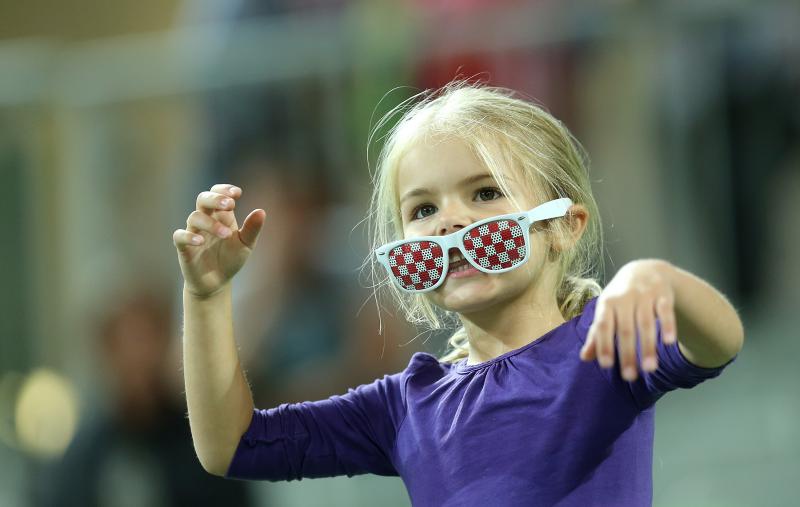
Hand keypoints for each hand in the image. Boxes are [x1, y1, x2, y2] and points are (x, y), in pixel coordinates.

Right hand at [173, 183, 265, 297]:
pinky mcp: (183, 248)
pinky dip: (188, 236)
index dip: (224, 189)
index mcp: (221, 216)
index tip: (237, 193)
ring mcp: (193, 232)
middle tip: (230, 205)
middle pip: (203, 198)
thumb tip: (261, 211)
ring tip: (226, 234)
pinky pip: (179, 236)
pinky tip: (200, 241)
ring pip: (194, 217)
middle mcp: (205, 220)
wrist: (217, 283)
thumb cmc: (231, 259)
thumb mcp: (246, 244)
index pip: (218, 193)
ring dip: (211, 223)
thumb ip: (252, 228)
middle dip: (216, 199)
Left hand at [579, 259, 677, 381]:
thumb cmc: (621, 297)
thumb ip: (596, 334)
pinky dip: (668, 326)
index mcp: (607, 303)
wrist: (645, 269)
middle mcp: (624, 298)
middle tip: (630, 376)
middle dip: (628, 353)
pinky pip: (666, 311)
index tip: (607, 365)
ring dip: (648, 346)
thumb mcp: (606, 311)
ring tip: (650, 368)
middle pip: (625, 329)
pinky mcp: (663, 294)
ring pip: (646, 323)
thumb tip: (584, 357)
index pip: (603, 326)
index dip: (604, 344)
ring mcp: (645, 295)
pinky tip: (669, 343)